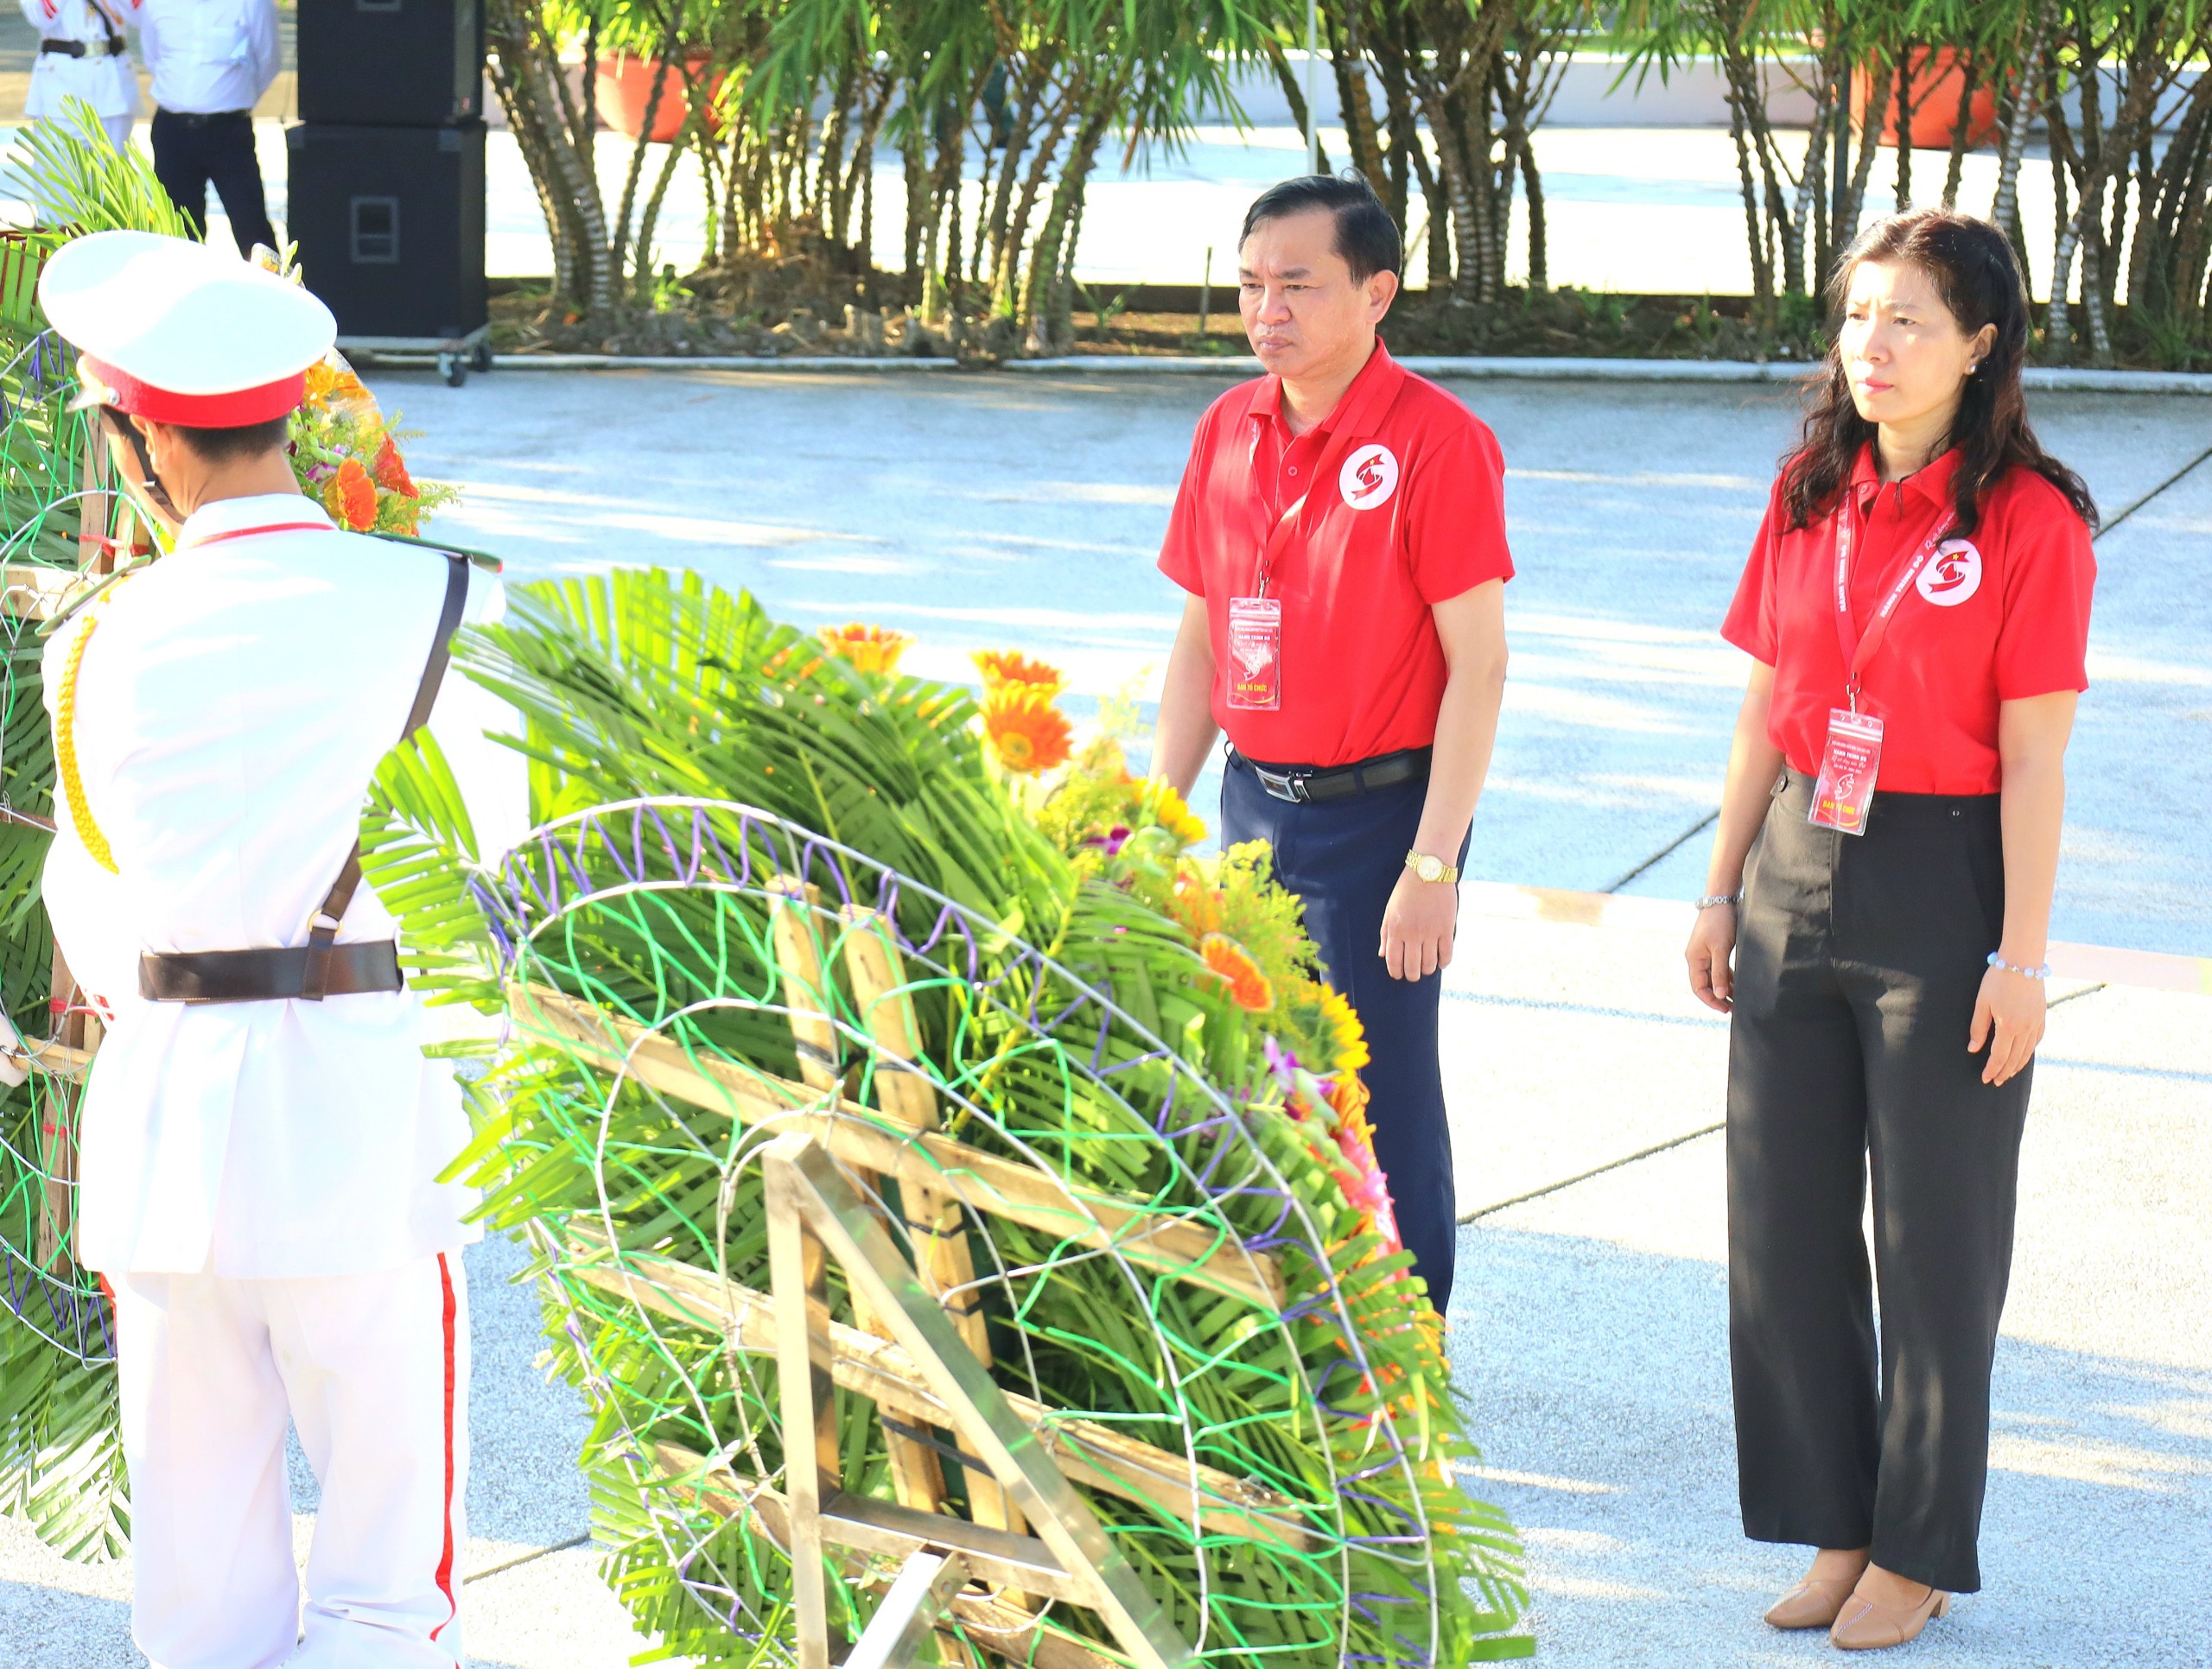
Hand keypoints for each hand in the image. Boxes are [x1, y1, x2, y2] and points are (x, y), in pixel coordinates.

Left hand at [1379, 867, 1456, 980]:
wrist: (1429, 871)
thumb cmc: (1406, 891)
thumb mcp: (1390, 910)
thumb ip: (1385, 934)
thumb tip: (1382, 955)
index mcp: (1396, 930)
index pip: (1394, 961)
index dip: (1396, 972)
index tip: (1398, 975)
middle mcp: (1412, 934)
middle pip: (1412, 967)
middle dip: (1412, 975)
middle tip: (1413, 975)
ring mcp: (1430, 932)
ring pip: (1429, 964)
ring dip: (1427, 970)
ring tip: (1426, 968)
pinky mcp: (1447, 928)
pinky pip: (1446, 954)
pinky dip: (1443, 962)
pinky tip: (1441, 963)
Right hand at [1685, 902, 1738, 1011]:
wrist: (1721, 900)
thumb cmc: (1720, 923)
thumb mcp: (1721, 949)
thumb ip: (1720, 973)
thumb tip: (1720, 995)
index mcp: (1694, 959)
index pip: (1699, 987)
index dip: (1711, 1000)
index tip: (1725, 1009)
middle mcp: (1697, 958)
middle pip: (1705, 984)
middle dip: (1718, 997)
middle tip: (1733, 1008)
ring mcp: (1705, 954)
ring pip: (1713, 978)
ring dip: (1724, 989)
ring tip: (1738, 1000)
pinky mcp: (1714, 949)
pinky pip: (1719, 969)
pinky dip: (1727, 978)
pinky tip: (1738, 985)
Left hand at [1969, 963, 2045, 1085]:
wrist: (2023, 962)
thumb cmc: (1998, 980)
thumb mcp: (1982, 1002)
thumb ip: (1978, 1027)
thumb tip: (1973, 1048)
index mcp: (2009, 1026)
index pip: (1999, 1056)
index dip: (1992, 1069)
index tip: (1985, 1079)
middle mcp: (2026, 1028)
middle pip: (2015, 1058)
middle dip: (2004, 1072)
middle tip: (1995, 1081)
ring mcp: (2037, 1023)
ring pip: (2028, 1052)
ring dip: (2018, 1065)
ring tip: (2008, 1074)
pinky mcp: (2042, 1016)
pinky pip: (2037, 1039)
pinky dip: (2030, 1051)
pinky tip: (2024, 1054)